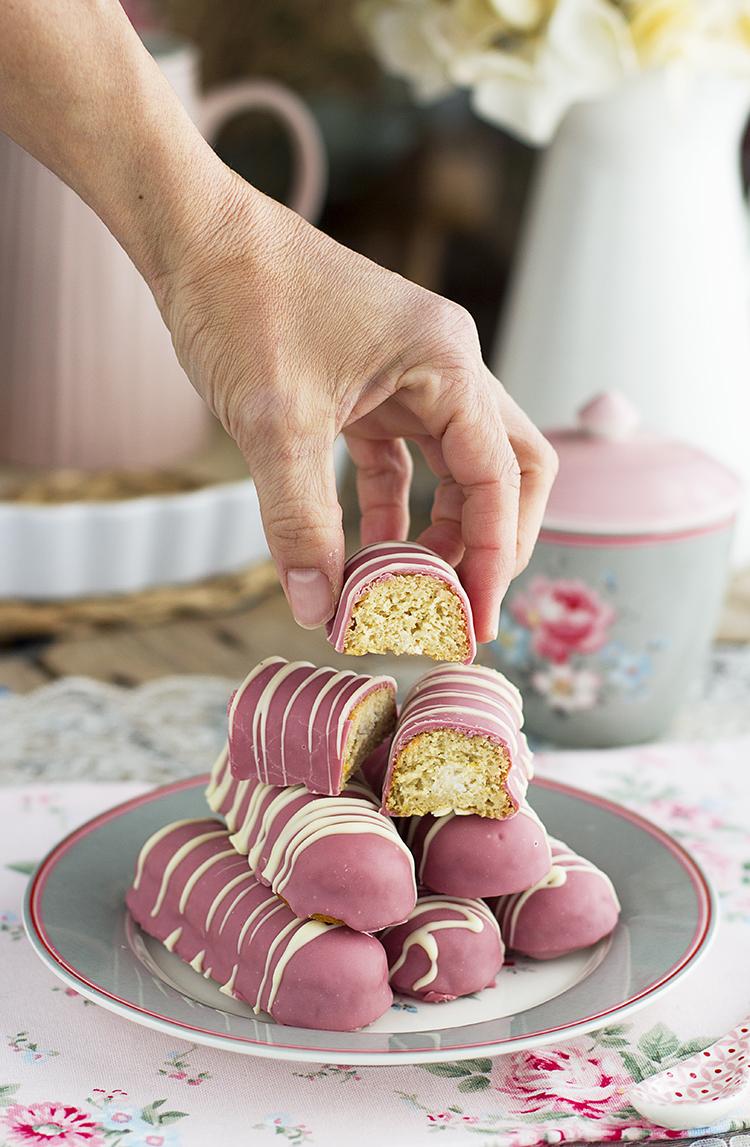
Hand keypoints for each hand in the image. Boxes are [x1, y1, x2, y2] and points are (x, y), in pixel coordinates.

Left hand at [157, 168, 557, 641]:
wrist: (195, 237)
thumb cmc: (243, 300)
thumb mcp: (276, 423)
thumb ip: (301, 522)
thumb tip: (316, 608)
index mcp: (447, 364)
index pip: (499, 477)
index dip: (495, 557)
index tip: (476, 622)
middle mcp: (445, 368)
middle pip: (505, 471)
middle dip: (491, 543)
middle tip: (464, 609)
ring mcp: (412, 377)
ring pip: (457, 470)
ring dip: (441, 532)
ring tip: (412, 593)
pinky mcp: (375, 388)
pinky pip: (403, 462)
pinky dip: (394, 510)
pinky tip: (370, 553)